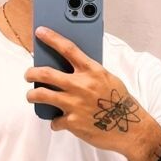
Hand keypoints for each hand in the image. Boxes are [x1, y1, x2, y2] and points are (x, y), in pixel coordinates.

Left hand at [25, 27, 145, 155]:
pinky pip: (54, 121)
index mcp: (92, 70)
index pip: (68, 48)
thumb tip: (68, 68)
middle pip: (46, 73)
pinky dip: (54, 122)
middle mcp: (81, 85)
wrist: (131, 128)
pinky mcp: (73, 122)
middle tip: (28, 74)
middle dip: (31, 72)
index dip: (51, 38)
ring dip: (32, 95)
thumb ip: (88, 72)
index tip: (40, 32)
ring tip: (31, 95)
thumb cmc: (119, 101)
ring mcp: (75, 104)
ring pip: (41, 95)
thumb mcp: (107, 78)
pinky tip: (58, 122)